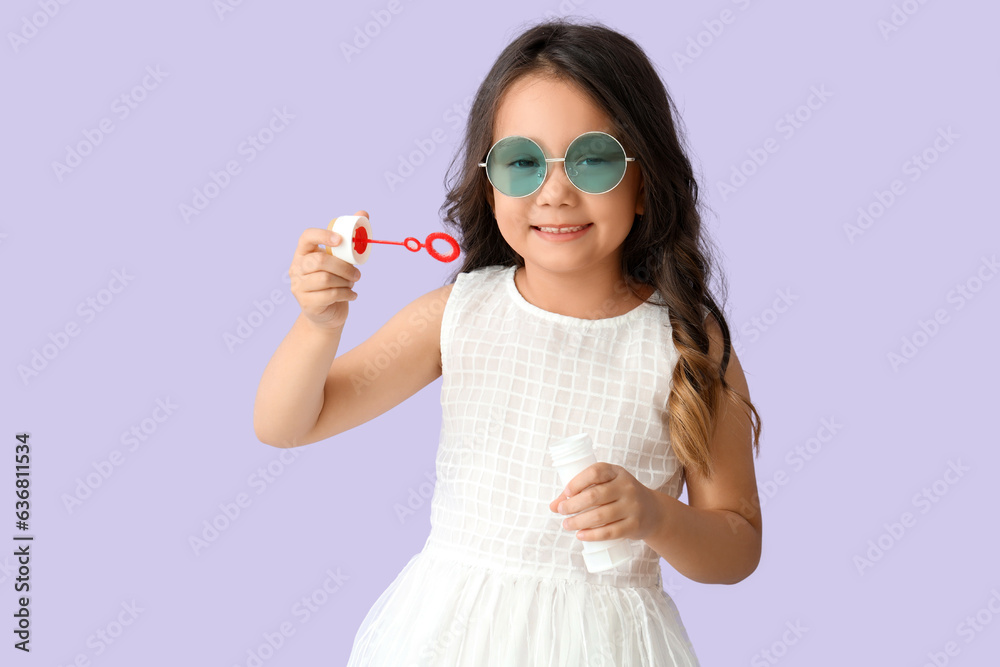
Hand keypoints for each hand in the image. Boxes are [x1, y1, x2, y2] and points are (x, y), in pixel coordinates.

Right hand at [289, 209, 366, 330]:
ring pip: (326, 279)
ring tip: (353, 284)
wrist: (327, 314)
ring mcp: (299, 287)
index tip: (340, 240)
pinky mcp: (307, 304)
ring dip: (346, 281)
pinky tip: (352, 295)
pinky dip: (347, 294)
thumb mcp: (342, 261)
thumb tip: (364, 213)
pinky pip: (330, 295)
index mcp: (303, 253)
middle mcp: (297, 268)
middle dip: (343, 266)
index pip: (306, 237)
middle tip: (357, 274)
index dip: (323, 236)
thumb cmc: (335, 282)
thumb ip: (350, 240)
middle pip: (319, 260)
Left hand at [548, 462, 662, 541]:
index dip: (577, 482)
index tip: (566, 493)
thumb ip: (581, 491)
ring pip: (600, 516)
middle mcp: (626, 487)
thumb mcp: (606, 486)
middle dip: (572, 505)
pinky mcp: (634, 525)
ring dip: (579, 521)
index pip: (595, 472)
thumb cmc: (620, 495)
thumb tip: (552, 505)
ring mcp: (632, 507)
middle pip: (595, 495)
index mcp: (617, 472)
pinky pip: (610, 532)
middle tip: (561, 511)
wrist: (653, 511)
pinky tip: (580, 535)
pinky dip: (592, 535)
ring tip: (567, 524)